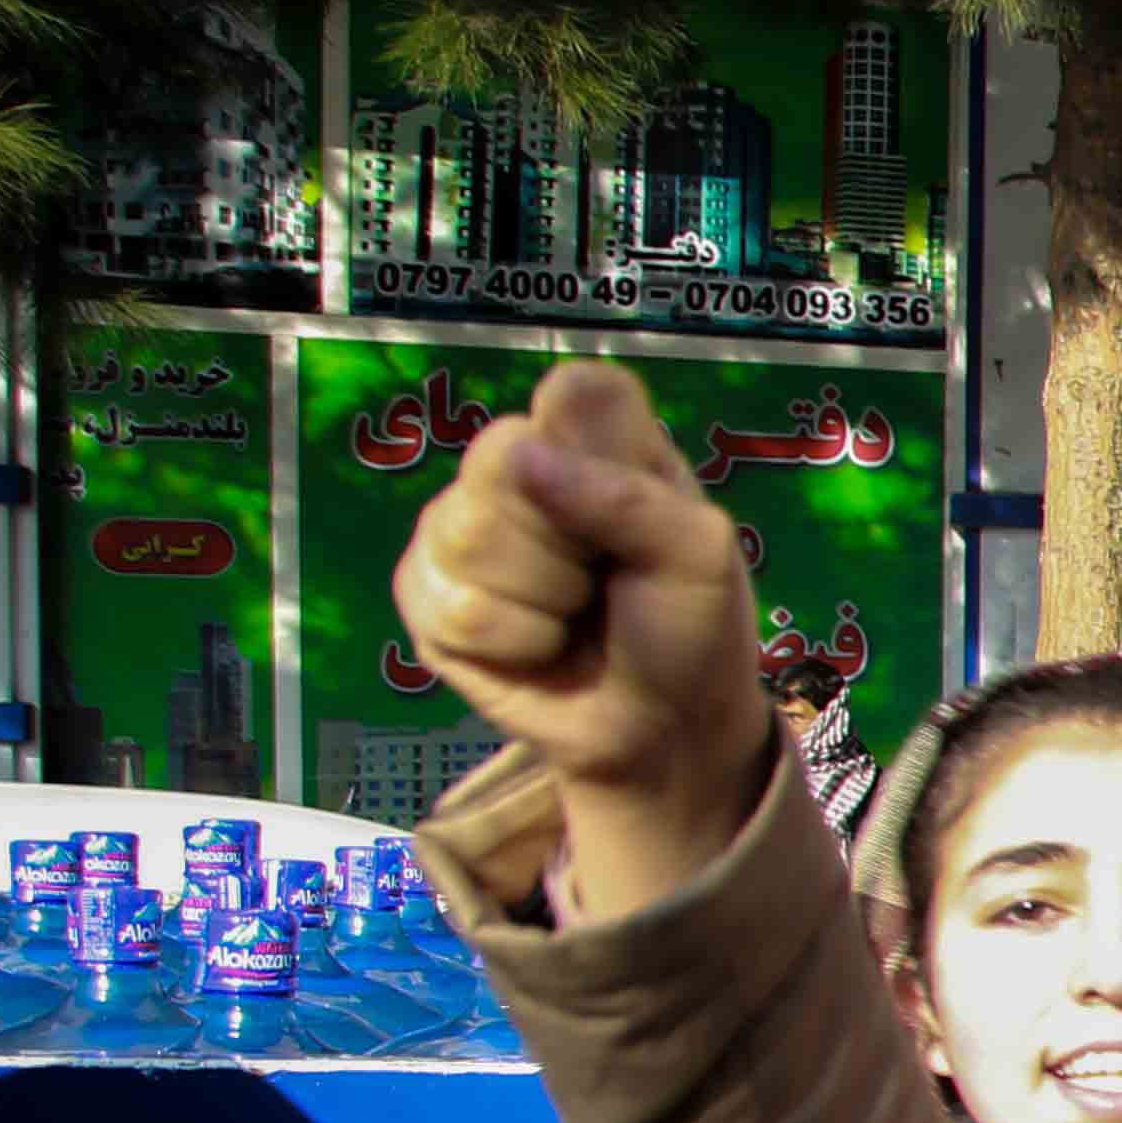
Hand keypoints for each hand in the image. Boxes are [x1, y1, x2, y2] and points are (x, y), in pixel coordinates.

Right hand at [394, 360, 771, 911]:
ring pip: (468, 536)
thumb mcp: (698, 558)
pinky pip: (449, 604)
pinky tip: (536, 645)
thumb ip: (628, 496)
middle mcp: (519, 462)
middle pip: (501, 460)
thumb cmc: (687, 630)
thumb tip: (523, 455)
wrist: (657, 730)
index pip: (574, 392)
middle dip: (567, 541)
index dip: (599, 452)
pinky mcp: (423, 590)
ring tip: (574, 614)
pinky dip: (512, 640)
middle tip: (605, 577)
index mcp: (598, 435)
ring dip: (543, 598)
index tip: (638, 505)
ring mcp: (460, 524)